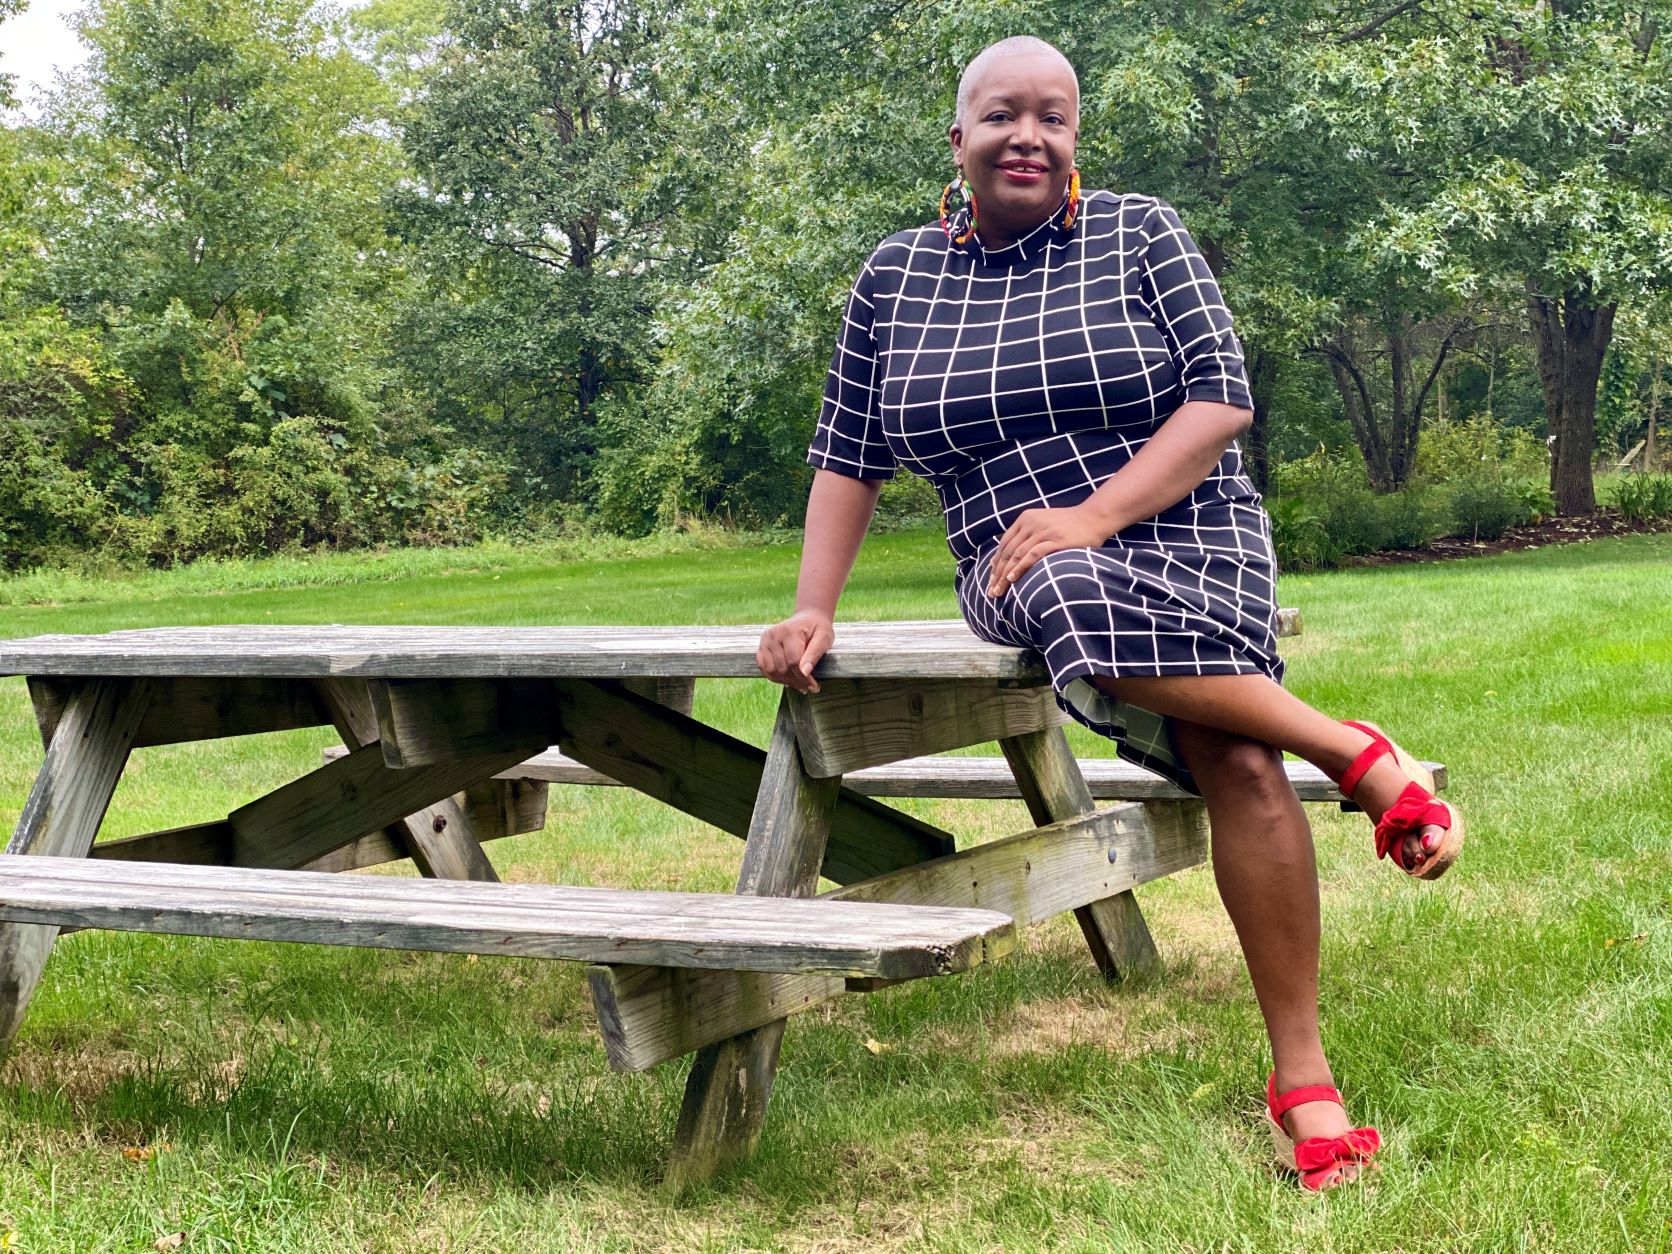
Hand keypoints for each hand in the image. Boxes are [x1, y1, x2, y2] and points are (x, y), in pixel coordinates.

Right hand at [756, 610, 834, 692]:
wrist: (807, 618)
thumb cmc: (818, 629)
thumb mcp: (824, 638)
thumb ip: (814, 654)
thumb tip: (805, 672)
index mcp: (789, 631)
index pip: (793, 661)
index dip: (803, 678)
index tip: (814, 687)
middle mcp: (773, 635)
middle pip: (782, 668)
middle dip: (796, 681)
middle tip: (809, 687)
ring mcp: (765, 641)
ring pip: (771, 671)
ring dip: (786, 681)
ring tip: (800, 684)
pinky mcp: (761, 646)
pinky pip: (764, 668)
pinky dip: (776, 677)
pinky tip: (788, 679)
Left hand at [986, 503, 1113, 596]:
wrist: (1093, 518)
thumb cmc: (1068, 526)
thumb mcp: (1043, 523)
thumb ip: (1027, 536)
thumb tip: (1010, 558)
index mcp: (1026, 518)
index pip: (1005, 543)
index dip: (996, 562)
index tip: (991, 579)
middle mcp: (1032, 523)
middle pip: (1008, 551)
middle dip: (997, 573)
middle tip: (991, 590)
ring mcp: (1044, 531)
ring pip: (1017, 555)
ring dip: (1005, 575)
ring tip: (998, 590)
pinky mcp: (1056, 541)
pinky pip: (1033, 555)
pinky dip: (1021, 567)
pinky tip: (1013, 579)